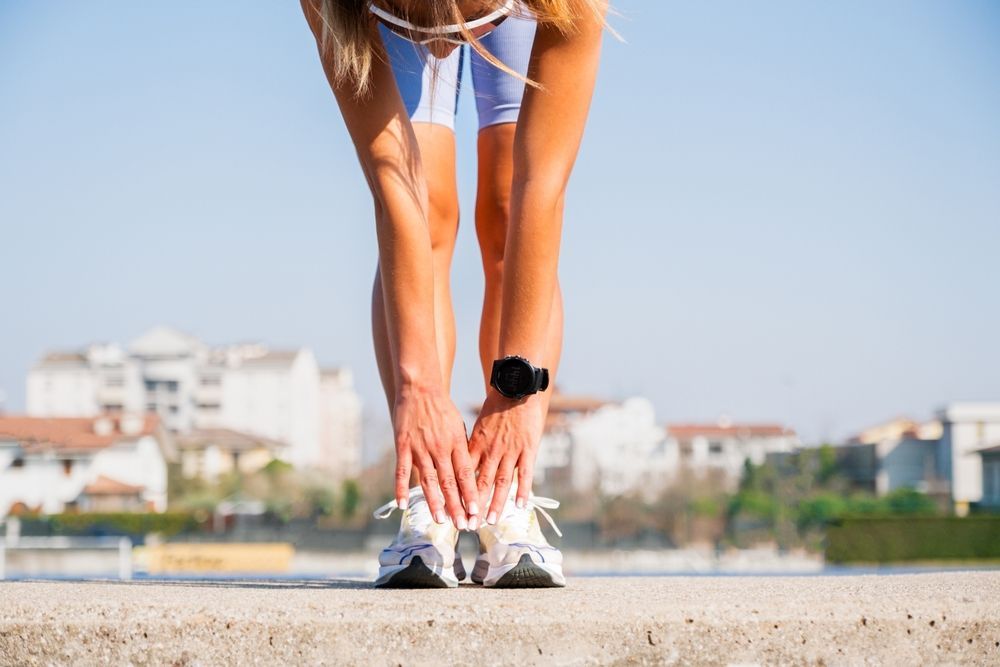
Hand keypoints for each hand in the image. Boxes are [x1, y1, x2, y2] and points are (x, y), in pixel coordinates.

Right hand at [392, 383, 478, 527]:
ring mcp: (420, 447)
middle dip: (456, 506)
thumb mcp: (458, 427)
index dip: (470, 495)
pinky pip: (402, 471)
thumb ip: (462, 450)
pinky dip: (402, 488)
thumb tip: (469, 473)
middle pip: (449, 482)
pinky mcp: (403, 445)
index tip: (475, 512)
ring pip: (429, 481)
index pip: (465, 475)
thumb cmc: (442, 408)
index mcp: (456, 443)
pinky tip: (403, 505)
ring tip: (441, 520)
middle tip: (462, 525)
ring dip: (435, 503)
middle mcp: (440, 448)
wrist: (420, 387)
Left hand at [468, 389, 545, 524]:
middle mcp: (491, 451)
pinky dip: (522, 489)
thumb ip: (471, 448)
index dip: (458, 494)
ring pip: (501, 482)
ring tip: (491, 522)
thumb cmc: (495, 408)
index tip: (452, 511)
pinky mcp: (528, 448)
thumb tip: (458, 465)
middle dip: (474, 506)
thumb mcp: (477, 428)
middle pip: (481, 483)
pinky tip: (520, 505)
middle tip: (468, 526)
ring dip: (495, 503)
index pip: (465, 475)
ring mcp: (510, 451)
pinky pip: (525, 472)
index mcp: (476, 445)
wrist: (515, 388)